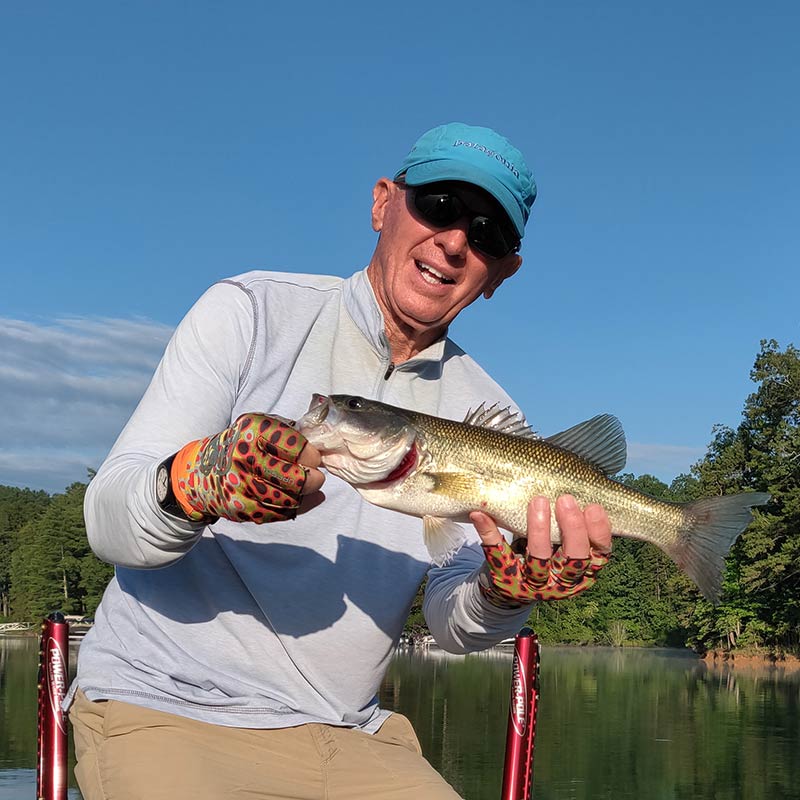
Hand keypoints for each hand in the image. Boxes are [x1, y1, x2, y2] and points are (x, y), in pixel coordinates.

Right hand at [170, 413, 324, 523]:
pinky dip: (296, 508)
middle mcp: (245, 457)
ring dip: (304, 495)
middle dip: (313, 479)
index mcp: (252, 430)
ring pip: (290, 499)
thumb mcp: (259, 427)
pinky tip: (301, 500)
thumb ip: (290, 434)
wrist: (199, 472)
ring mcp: (242, 485)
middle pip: (296, 477)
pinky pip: (279, 514)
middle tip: (316, 476)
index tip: (314, 458)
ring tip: (305, 487)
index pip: (296, 446)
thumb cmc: (240, 445)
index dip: (311, 455)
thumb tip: (323, 450)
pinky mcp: (241, 508)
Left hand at [470, 495, 611, 606]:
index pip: (600, 554)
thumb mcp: (564, 543)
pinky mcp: (506, 579)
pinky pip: (497, 555)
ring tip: (537, 501)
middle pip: (574, 558)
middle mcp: (562, 582)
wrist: (512, 585)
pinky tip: (480, 514)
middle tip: (565, 499)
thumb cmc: (546, 553)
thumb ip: (573, 522)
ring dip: (539, 529)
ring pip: (539, 560)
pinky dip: (488, 533)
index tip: (594, 506)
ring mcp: (534, 584)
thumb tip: (582, 481)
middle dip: (573, 528)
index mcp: (583, 571)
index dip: (600, 531)